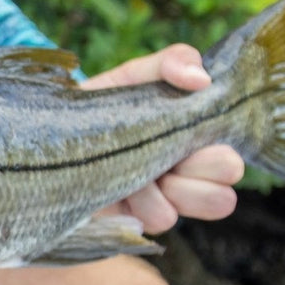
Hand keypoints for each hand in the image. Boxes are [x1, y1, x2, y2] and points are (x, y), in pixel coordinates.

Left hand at [80, 44, 244, 233]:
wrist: (52, 135)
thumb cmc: (103, 104)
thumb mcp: (134, 76)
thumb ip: (171, 62)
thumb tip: (201, 78)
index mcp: (196, 141)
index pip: (233, 162)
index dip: (220, 152)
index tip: (188, 133)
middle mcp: (187, 176)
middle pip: (225, 196)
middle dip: (199, 172)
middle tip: (168, 156)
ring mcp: (166, 202)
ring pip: (202, 208)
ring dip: (170, 188)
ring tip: (137, 172)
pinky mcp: (140, 222)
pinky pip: (163, 219)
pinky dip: (142, 200)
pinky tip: (118, 186)